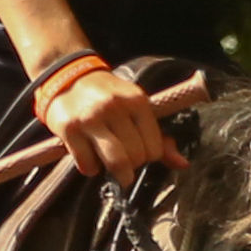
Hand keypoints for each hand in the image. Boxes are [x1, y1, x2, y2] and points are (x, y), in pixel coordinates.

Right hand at [40, 61, 186, 184]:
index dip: (148, 156)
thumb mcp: (136, 108)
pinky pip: (87, 165)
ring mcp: (91, 118)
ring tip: (113, 169)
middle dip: (132, 165)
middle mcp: (115, 107)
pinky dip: (91, 169)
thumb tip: (183, 164)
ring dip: (117, 173)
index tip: (139, 151)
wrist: (68, 77)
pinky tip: (90, 157)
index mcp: (137, 100)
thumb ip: (160, 137)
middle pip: (136, 157)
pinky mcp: (69, 129)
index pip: (155, 148)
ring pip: (115, 162)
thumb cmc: (107, 97)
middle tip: (124, 159)